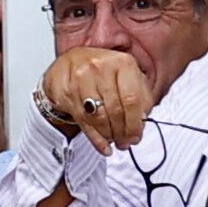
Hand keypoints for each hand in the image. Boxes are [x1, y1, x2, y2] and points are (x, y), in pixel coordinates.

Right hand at [33, 45, 155, 151]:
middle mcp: (100, 67)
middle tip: (125, 142)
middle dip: (122, 132)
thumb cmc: (105, 71)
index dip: (135, 123)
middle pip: (115, 110)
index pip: (131, 99)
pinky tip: (103, 145)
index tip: (136, 136)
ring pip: (98, 117)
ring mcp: (80, 79)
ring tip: (114, 141)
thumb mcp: (129, 77)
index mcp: (122, 63)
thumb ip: (141, 96)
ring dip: (109, 135)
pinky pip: (82, 121)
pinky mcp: (65, 91)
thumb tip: (142, 119)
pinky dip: (94, 137)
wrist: (72, 61)